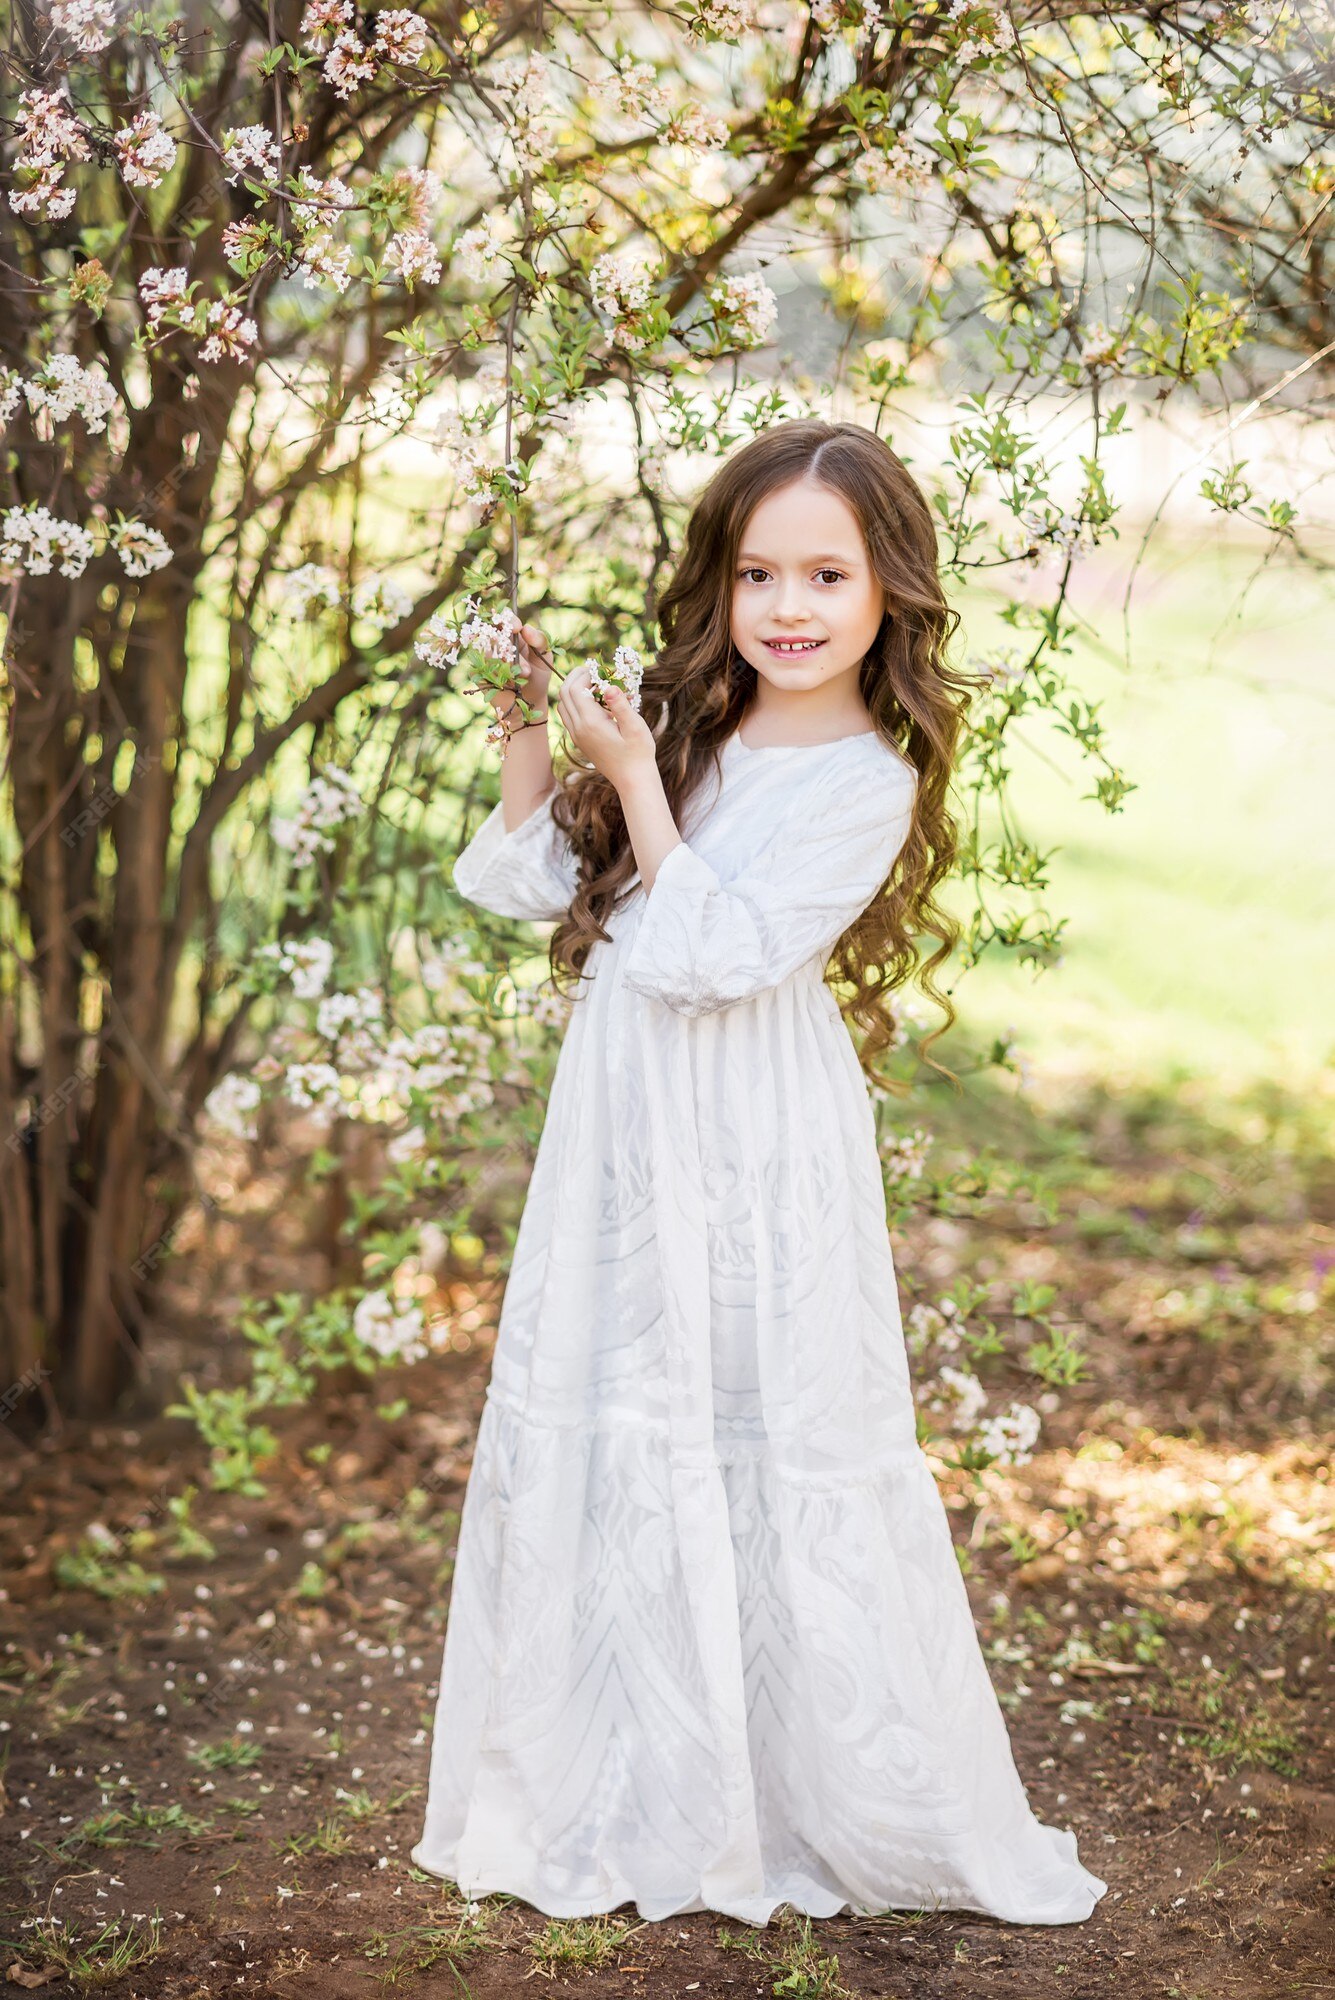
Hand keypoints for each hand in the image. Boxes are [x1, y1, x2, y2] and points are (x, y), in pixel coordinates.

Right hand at [487, 623, 553, 723]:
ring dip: (508, 665)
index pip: (504, 618)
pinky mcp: (478, 672)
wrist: (529, 702)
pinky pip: (483, 667)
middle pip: (493, 632)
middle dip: (510, 648)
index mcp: (512, 634)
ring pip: (489, 651)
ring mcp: (485, 657)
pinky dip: (498, 674)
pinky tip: (510, 683)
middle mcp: (496, 643)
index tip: (517, 628)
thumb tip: (526, 628)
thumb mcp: (545, 658)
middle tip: (527, 668)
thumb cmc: (538, 676)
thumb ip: (540, 641)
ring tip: (524, 677)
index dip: (507, 619)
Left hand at [556, 661, 658, 792]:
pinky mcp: (579, 740)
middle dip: (576, 678)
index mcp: (590, 723)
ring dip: (575, 690)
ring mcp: (576, 736)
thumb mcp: (635, 727)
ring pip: (563, 704)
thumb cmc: (638, 753)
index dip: (585, 674)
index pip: (575, 689)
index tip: (601, 670)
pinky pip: (569, 716)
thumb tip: (609, 686)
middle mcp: (578, 729)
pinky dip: (577, 703)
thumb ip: (620, 705)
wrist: (632, 780)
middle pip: (564, 694)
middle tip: (594, 671)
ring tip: (596, 685)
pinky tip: (597, 703)